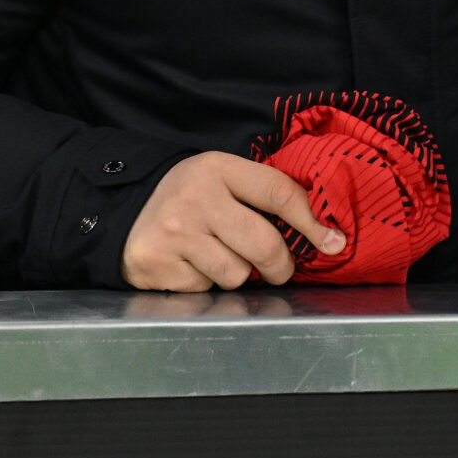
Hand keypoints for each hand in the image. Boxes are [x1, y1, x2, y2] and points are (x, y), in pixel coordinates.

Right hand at [121, 151, 344, 291]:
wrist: (122, 210)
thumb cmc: (190, 196)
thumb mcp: (224, 179)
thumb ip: (266, 197)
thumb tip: (326, 232)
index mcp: (219, 169)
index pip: (279, 194)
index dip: (313, 222)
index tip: (335, 242)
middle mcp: (196, 199)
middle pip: (264, 245)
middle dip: (281, 265)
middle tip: (279, 269)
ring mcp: (174, 233)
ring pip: (236, 274)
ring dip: (238, 275)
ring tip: (222, 258)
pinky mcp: (157, 264)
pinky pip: (204, 289)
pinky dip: (206, 284)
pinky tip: (193, 266)